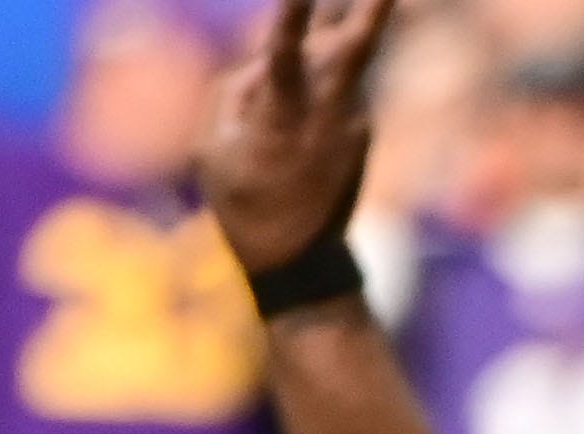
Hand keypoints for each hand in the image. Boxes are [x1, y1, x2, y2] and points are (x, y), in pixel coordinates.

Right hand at [197, 0, 391, 279]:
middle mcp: (327, 115)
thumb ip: (233, 94)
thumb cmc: (242, 201)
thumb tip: (261, 61)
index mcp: (281, 119)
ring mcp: (351, 121)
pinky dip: (319, 73)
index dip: (292, 20)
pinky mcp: (361, 129)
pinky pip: (335, 86)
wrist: (299, 259)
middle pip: (353, 50)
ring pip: (349, 58)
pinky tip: (306, 97)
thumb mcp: (212, 149)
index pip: (283, 56)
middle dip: (371, 11)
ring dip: (355, 17)